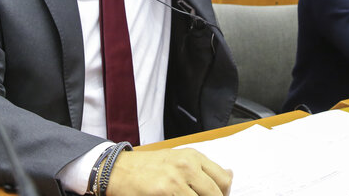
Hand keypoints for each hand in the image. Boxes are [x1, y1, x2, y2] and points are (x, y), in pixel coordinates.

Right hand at [108, 148, 231, 195]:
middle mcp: (187, 166)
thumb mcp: (178, 159)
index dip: (224, 194)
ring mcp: (176, 181)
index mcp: (192, 156)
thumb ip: (203, 168)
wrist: (118, 170)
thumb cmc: (148, 167)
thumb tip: (230, 175)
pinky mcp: (165, 193)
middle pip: (216, 194)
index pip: (223, 179)